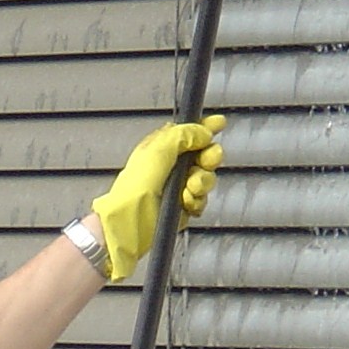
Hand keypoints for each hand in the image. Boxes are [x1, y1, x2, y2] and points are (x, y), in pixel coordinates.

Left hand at [89, 115, 225, 281]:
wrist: (129, 225)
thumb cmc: (134, 190)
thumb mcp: (157, 152)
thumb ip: (182, 136)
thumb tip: (202, 133)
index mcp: (160, 148)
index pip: (188, 132)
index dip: (204, 127)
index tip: (219, 123)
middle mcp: (170, 166)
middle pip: (203, 155)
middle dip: (208, 159)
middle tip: (204, 163)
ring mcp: (177, 188)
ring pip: (205, 179)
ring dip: (201, 183)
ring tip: (188, 189)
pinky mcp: (181, 208)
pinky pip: (201, 200)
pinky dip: (196, 202)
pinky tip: (185, 203)